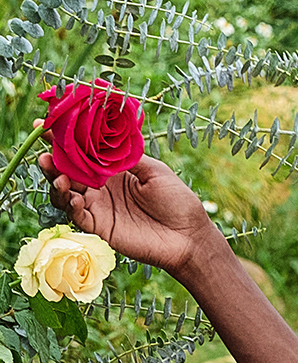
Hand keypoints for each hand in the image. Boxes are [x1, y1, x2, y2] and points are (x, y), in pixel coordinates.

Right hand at [40, 153, 219, 277]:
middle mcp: (100, 187)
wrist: (188, 236)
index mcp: (112, 169)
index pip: (83, 152)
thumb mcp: (154, 171)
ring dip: (57, 184)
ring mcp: (98, 207)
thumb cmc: (177, 200)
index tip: (46, 127)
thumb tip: (103, 138)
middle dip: (53, 162)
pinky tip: (74, 199)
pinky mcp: (99, 228)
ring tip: (57, 177)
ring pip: (66, 194)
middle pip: (67, 172)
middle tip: (45, 154)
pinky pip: (78, 217)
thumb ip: (126, 156)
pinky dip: (71, 207)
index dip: (64, 140)